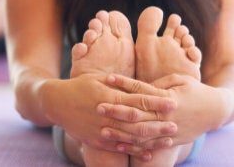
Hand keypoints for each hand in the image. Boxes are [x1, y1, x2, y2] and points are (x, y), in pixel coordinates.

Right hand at [40, 74, 177, 157]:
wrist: (57, 103)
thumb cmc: (81, 86)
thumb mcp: (100, 79)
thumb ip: (121, 84)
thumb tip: (143, 85)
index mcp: (110, 96)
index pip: (139, 99)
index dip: (157, 101)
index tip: (173, 101)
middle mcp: (107, 115)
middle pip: (138, 122)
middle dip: (159, 124)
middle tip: (176, 124)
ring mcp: (102, 130)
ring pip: (131, 138)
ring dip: (152, 140)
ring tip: (169, 140)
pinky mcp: (97, 141)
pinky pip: (119, 148)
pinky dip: (135, 151)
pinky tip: (149, 153)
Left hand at [100, 74, 225, 152]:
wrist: (216, 111)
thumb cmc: (196, 90)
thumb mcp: (181, 80)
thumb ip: (160, 83)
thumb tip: (140, 86)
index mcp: (168, 98)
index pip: (141, 91)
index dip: (124, 84)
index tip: (107, 78)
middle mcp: (166, 116)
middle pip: (137, 114)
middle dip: (116, 111)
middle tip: (98, 107)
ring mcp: (168, 130)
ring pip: (140, 134)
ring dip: (120, 132)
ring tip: (102, 130)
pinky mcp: (170, 140)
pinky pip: (149, 146)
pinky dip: (133, 147)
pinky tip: (119, 145)